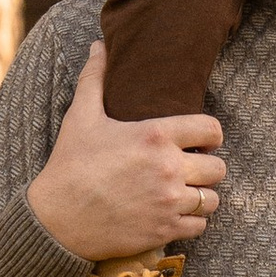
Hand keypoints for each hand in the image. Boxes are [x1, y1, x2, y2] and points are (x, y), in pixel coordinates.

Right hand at [27, 45, 225, 262]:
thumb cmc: (70, 164)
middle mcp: (168, 168)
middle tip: (191, 170)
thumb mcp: (81, 117)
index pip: (212, 129)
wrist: (56, 219)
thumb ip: (94, 79)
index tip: (202, 141)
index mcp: (155, 136)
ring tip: (184, 193)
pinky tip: (174, 215)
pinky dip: (191, 222)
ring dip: (201, 196)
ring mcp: (168, 202)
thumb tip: (99, 46)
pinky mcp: (165, 230)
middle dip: (206, 168)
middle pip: (218, 168)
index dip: (212, 135)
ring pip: (212, 199)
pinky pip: (199, 226)